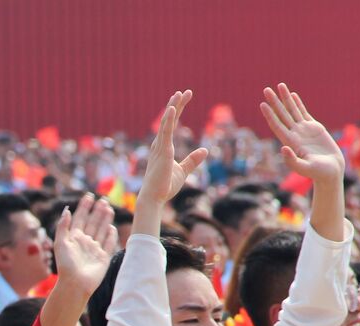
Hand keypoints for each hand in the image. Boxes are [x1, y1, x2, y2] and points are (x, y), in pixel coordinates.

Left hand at [52, 192, 117, 294]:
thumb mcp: (60, 243)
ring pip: (101, 230)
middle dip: (97, 210)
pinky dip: (111, 235)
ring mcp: (95, 249)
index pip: (80, 218)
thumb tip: (67, 210)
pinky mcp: (103, 257)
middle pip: (93, 222)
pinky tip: (112, 227)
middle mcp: (85, 242)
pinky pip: (108, 244)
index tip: (89, 195)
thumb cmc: (65, 265)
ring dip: (105, 219)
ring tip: (109, 208)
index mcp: (74, 237)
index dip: (84, 206)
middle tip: (103, 199)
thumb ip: (63, 226)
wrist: (75, 284)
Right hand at [137, 91, 208, 207]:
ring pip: (166, 122)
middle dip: (176, 105)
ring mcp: (159, 147)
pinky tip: (173, 108)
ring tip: (180, 94)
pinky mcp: (162, 151)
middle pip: (168, 120)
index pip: (171, 125)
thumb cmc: (164, 187)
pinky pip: (166, 132)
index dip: (177, 111)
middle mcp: (159, 145)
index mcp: (162, 148)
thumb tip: (205, 150)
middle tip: (185, 92)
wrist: (154, 199)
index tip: (184, 98)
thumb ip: (192, 160)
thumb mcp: (183, 171)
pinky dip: (169, 119)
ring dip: (173, 107)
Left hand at [260, 84, 343, 184]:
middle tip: (266, 89)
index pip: (277, 126)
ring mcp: (303, 130)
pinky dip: (297, 104)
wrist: (331, 171)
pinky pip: (303, 112)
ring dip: (285, 99)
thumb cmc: (318, 173)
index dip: (270, 115)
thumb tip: (282, 148)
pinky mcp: (314, 128)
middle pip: (282, 115)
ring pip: (292, 111)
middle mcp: (295, 134)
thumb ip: (292, 160)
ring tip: (279, 85)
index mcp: (290, 143)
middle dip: (274, 102)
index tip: (262, 104)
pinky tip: (292, 95)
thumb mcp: (304, 168)